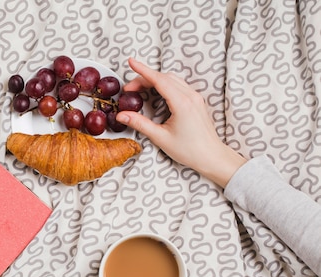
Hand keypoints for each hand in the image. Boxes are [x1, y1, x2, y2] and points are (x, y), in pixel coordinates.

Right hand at [116, 58, 245, 187]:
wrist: (211, 157)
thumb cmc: (190, 150)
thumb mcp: (160, 137)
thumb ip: (140, 124)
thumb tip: (122, 115)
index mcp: (182, 103)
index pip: (159, 80)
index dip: (143, 70)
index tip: (131, 62)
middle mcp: (190, 96)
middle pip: (164, 78)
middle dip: (144, 78)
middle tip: (129, 89)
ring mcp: (195, 98)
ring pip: (172, 79)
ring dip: (154, 80)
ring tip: (139, 89)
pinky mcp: (196, 101)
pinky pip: (178, 85)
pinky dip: (164, 84)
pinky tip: (155, 92)